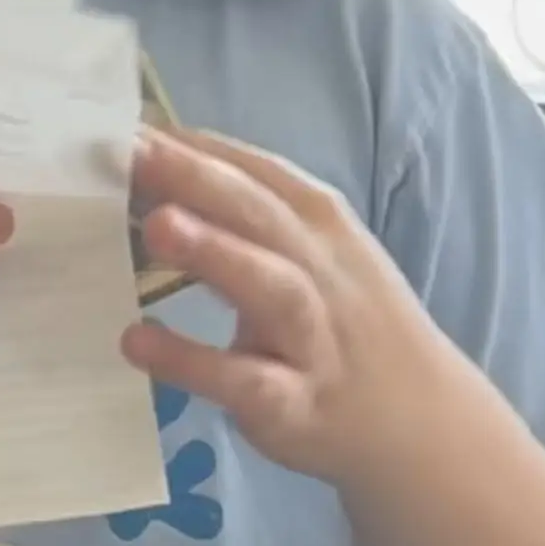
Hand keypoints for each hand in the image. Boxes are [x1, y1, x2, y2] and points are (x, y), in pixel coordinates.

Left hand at [125, 126, 459, 491]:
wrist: (422, 423)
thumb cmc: (344, 323)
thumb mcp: (311, 256)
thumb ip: (241, 214)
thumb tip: (149, 166)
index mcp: (319, 227)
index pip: (257, 173)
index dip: (194, 147)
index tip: (122, 122)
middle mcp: (321, 273)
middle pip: (262, 215)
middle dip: (197, 179)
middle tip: (129, 152)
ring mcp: (313, 339)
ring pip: (270, 287)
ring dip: (216, 253)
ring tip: (155, 226)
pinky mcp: (295, 404)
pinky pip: (244, 380)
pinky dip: (193, 361)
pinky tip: (137, 342)